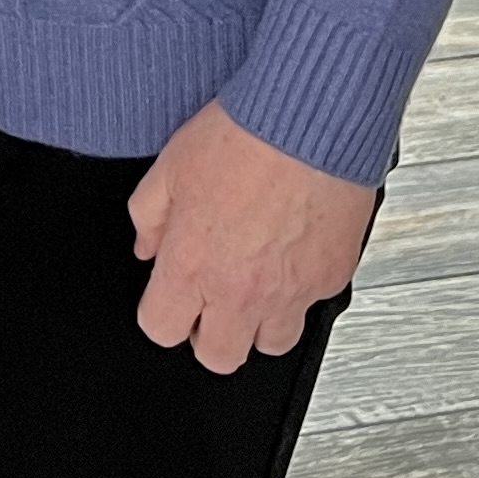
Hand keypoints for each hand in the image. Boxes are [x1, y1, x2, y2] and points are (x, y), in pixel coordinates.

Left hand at [128, 100, 375, 374]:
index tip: (171, 298)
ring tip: (257, 280)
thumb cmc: (243, 135)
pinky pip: (313, 304)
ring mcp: (290, 292)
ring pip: (272, 344)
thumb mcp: (169, 166)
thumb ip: (149, 216)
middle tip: (213, 298)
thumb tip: (147, 246)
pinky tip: (293, 252)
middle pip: (219, 357)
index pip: (161, 330)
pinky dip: (301, 288)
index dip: (163, 314)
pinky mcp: (331, 279)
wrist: (310, 120)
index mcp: (191, 266)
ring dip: (260, 321)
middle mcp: (240, 291)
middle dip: (211, 333)